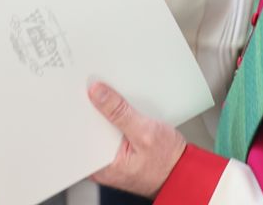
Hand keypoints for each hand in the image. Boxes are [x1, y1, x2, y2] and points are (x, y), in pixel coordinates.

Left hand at [88, 82, 185, 196]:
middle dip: (92, 111)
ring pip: (100, 129)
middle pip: (89, 131)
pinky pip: (110, 131)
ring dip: (105, 114)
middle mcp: (102, 165)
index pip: (81, 135)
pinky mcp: (119, 150)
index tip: (82, 93)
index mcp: (102, 167)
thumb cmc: (168, 162)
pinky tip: (121, 111)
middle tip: (97, 91)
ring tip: (111, 100)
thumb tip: (98, 94)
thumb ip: (120, 113)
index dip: (79, 114)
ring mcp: (110, 158)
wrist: (183, 170)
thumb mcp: (145, 133)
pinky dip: (114, 119)